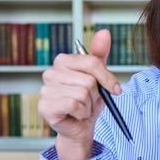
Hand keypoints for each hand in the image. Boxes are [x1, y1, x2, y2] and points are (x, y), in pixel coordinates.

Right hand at [38, 29, 119, 159]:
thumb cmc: (88, 101)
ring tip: (82, 108)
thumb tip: (104, 32)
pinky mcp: (44, 106)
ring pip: (82, 93)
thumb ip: (100, 55)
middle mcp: (50, 73)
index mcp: (63, 61)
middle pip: (89, 80)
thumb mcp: (99, 77)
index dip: (107, 78)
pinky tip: (75, 115)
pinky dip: (81, 113)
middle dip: (95, 95)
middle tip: (89, 101)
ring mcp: (45, 89)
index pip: (92, 62)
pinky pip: (73, 104)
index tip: (114, 89)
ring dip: (88, 106)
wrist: (81, 127)